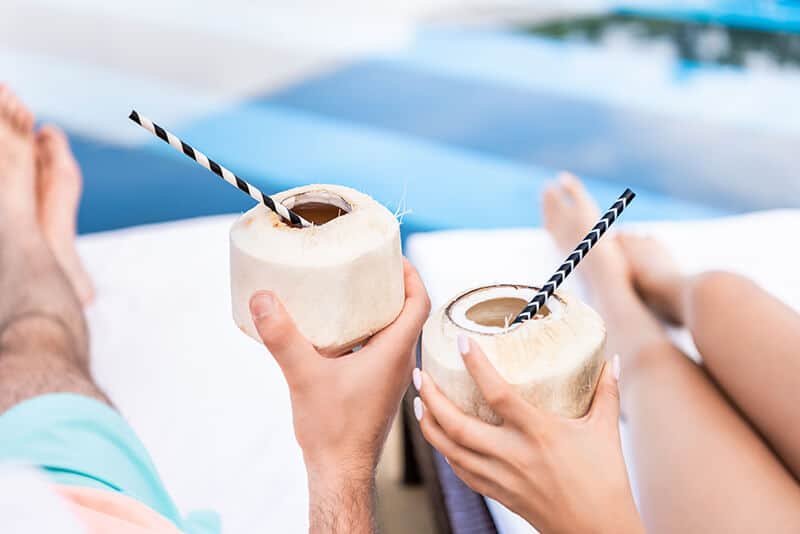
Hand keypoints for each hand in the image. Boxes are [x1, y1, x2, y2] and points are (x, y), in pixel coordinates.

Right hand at [250, 259, 429, 532]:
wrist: (340, 471)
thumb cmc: (332, 429)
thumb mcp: (303, 375)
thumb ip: (283, 337)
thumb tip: (263, 298)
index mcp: (394, 353)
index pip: (419, 303)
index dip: (412, 275)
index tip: (394, 257)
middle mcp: (398, 362)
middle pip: (407, 313)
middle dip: (391, 286)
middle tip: (366, 266)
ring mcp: (388, 377)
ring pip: (392, 332)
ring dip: (377, 310)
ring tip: (349, 291)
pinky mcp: (376, 388)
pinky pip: (378, 349)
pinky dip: (364, 332)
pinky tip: (334, 331)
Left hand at [415, 336, 642, 533]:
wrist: (599, 532)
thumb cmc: (606, 481)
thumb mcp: (607, 431)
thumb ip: (606, 392)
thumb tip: (610, 360)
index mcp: (538, 432)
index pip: (497, 393)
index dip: (476, 365)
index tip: (461, 341)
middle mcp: (513, 454)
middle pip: (457, 425)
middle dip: (431, 398)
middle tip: (419, 375)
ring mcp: (502, 477)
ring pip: (451, 450)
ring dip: (429, 425)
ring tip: (418, 403)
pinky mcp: (499, 493)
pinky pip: (462, 471)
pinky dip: (446, 452)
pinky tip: (441, 438)